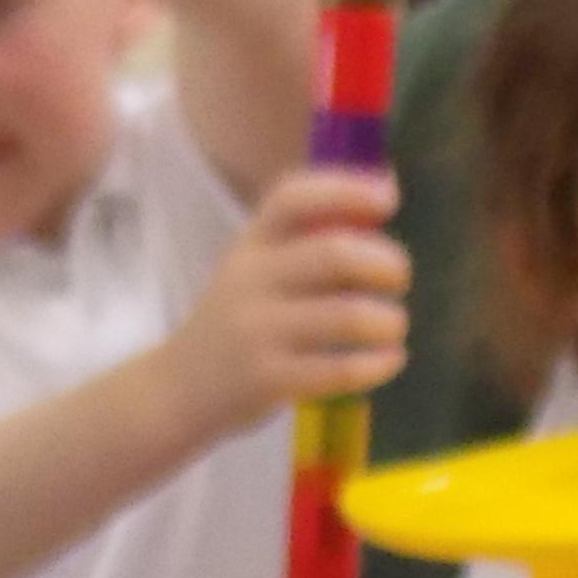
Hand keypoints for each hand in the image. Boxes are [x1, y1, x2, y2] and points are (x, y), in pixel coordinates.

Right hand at [164, 167, 405, 433]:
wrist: (178, 388)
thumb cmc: (239, 321)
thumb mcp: (257, 270)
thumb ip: (310, 238)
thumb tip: (386, 191)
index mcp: (251, 244)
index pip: (293, 197)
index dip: (347, 190)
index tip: (389, 200)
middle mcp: (251, 280)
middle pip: (335, 254)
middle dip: (386, 263)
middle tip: (399, 279)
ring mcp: (257, 331)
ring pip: (348, 316)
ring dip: (389, 320)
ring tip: (393, 325)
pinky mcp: (268, 380)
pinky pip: (341, 370)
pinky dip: (379, 363)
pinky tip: (390, 359)